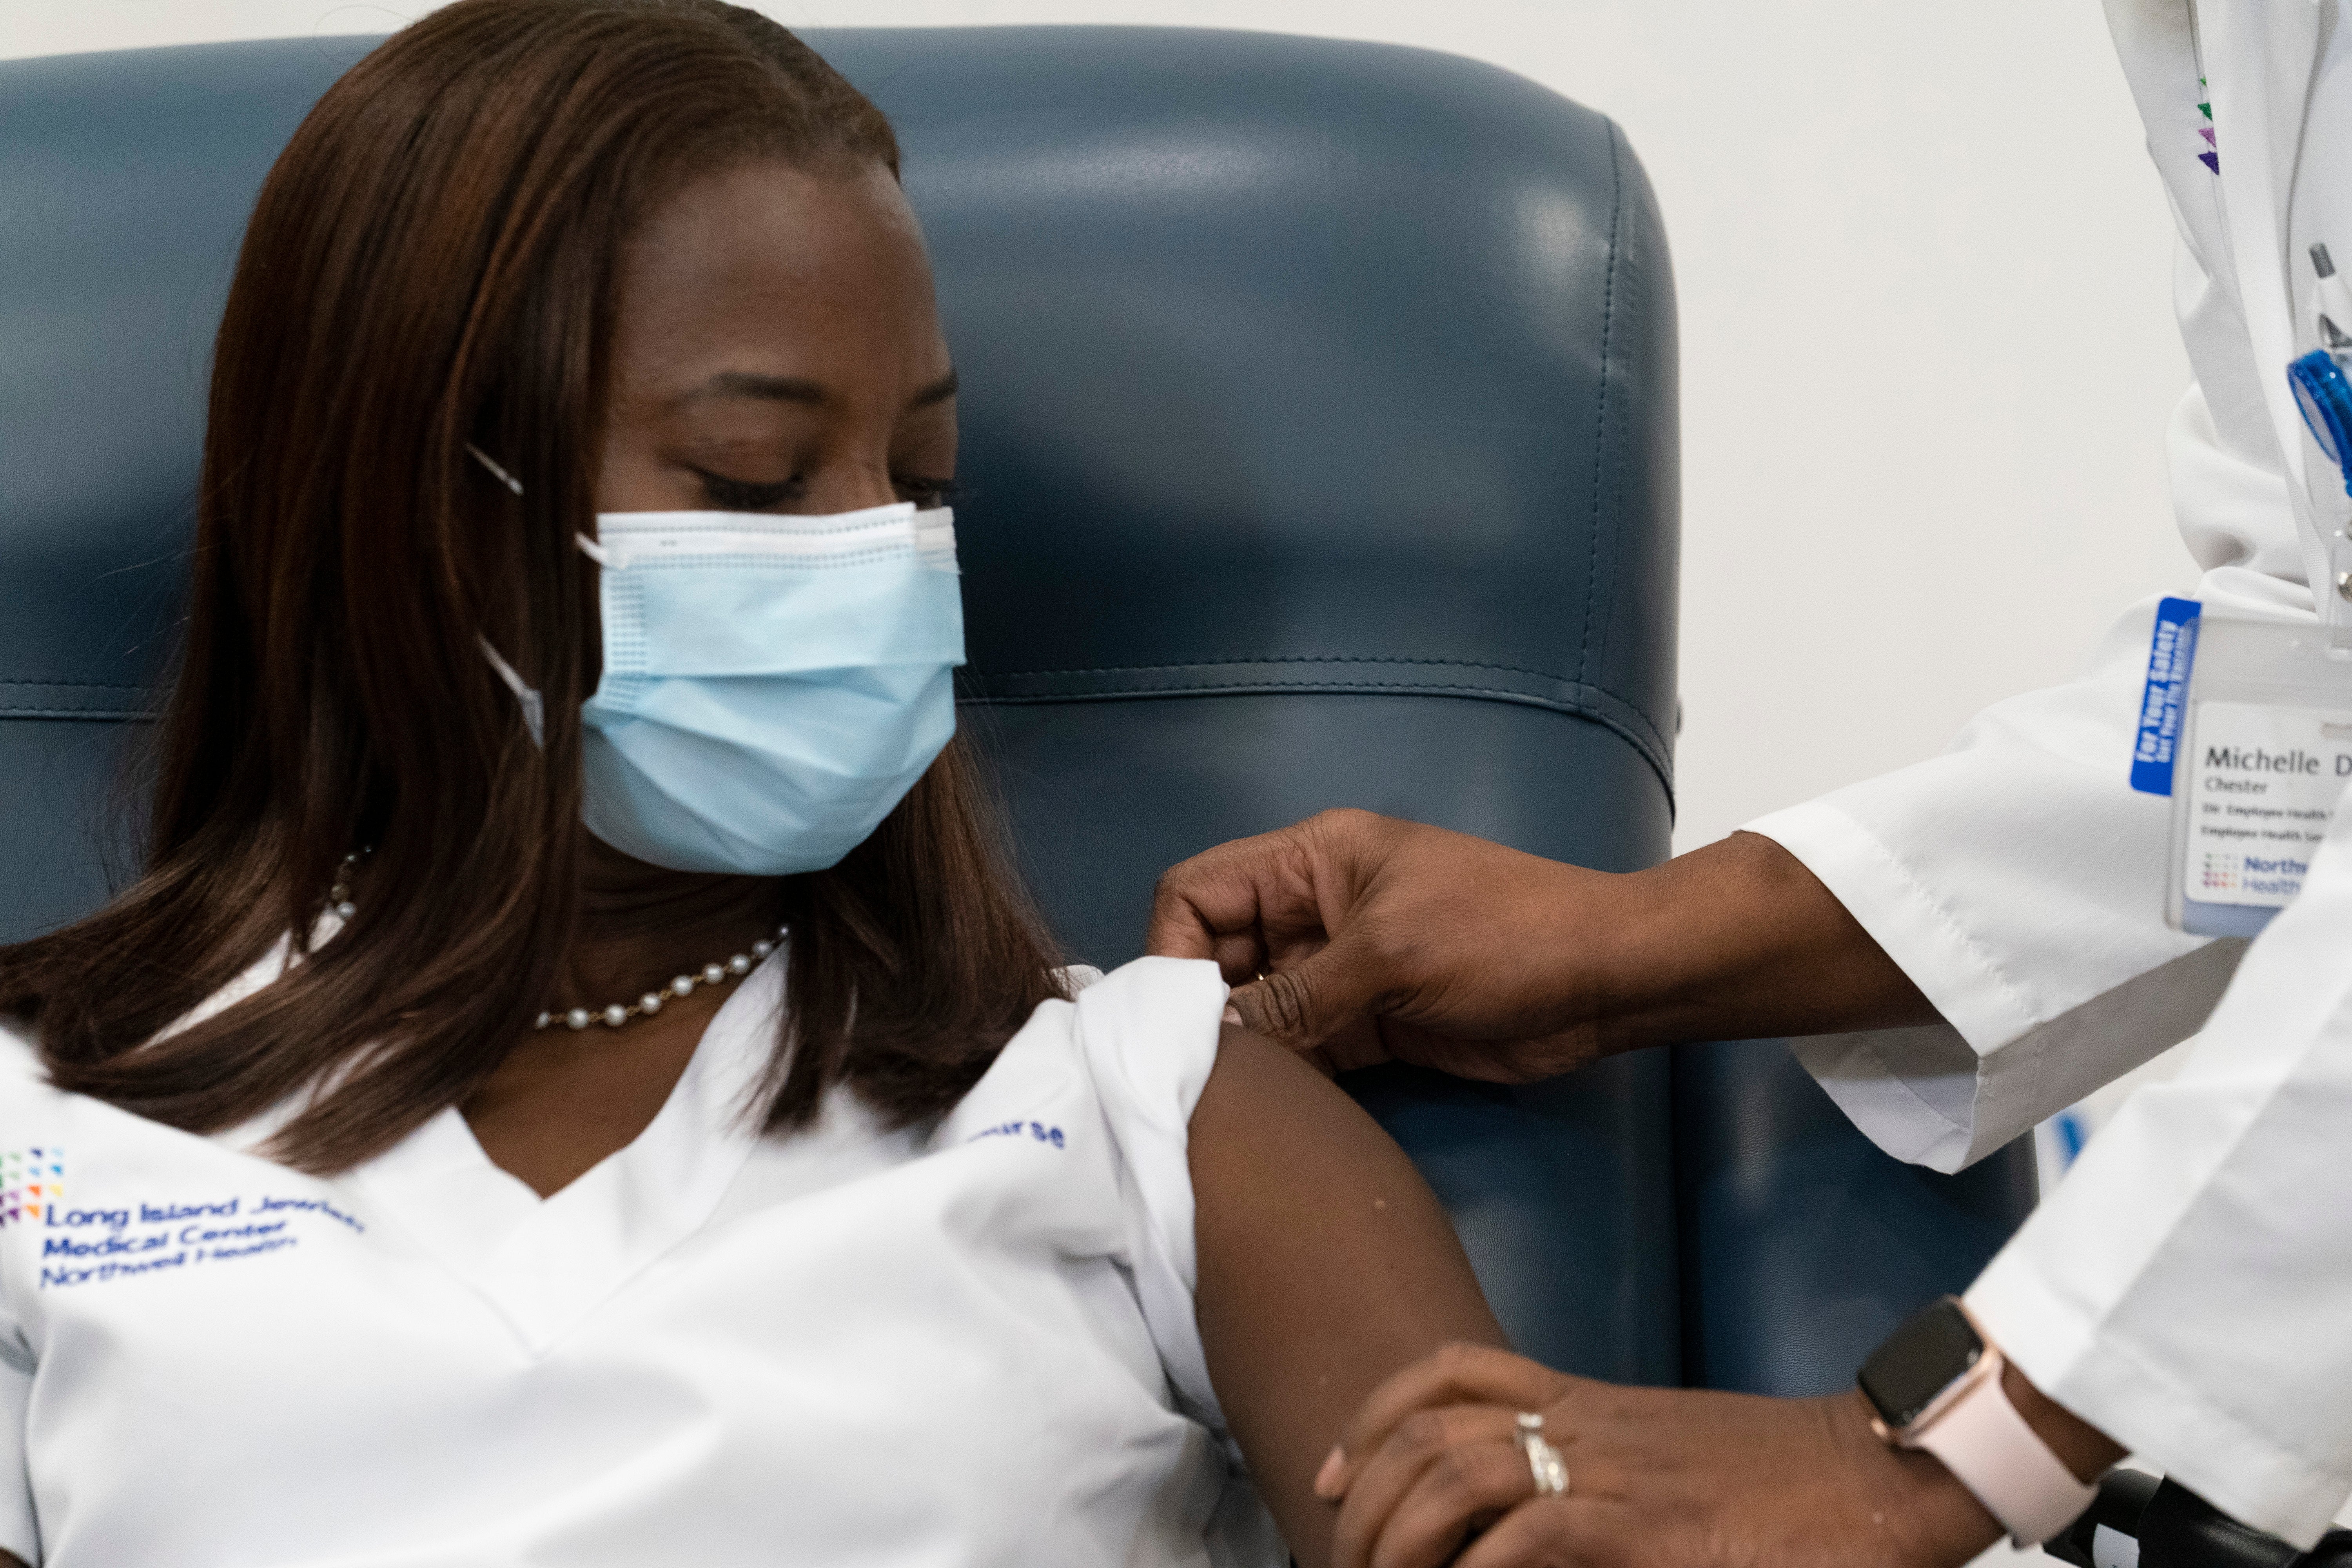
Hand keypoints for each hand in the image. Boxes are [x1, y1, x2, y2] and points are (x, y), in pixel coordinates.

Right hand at [1146, 811, 1935, 1080]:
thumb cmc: (1505, 936)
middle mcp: (1313, 914)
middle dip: (1200, 1010)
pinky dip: (1281, 1079)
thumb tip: (1216, 1042)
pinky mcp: (1367, 1026)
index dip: (1173, 950)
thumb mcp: (1390, 953)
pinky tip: (1269, 1114)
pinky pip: (1300, 1050)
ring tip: (1224, 1104)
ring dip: (1240, 1054)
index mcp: (1311, 863)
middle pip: (1217, 957)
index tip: (1176, 1018)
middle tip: (1194, 1075)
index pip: (1198, 894)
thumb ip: (1296, 997)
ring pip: (1254, 1011)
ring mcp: (1340, 972)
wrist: (1607, 979)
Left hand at [1316, 1343, 2000, 1567]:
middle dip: (1365, 1493)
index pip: (1451, 1375)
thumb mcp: (1675, 1467)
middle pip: (1431, 1429)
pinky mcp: (1652, 1525)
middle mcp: (1586, 1424)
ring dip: (1400, 1532)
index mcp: (1589, 1406)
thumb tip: (1521, 1531)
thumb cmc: (1788, 1482)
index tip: (1330, 1478)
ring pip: (1461, 1472)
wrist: (1886, 1472)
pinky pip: (1533, 1533)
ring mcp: (1617, 1471)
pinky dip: (1479, 1564)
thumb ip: (1606, 1480)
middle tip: (1339, 1555)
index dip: (1371, 1419)